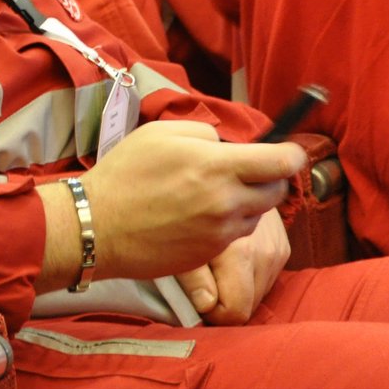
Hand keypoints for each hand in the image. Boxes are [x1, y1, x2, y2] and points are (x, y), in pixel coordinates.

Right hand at [82, 122, 304, 281]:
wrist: (97, 226)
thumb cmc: (125, 174)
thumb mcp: (161, 133)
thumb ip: (204, 132)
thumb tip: (227, 146)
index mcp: (217, 167)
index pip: (280, 163)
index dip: (292, 154)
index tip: (289, 152)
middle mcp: (226, 203)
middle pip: (276, 191)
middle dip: (269, 178)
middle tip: (247, 170)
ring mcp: (219, 233)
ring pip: (257, 215)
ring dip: (247, 202)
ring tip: (212, 193)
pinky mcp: (209, 255)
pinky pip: (234, 236)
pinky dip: (226, 223)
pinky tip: (197, 214)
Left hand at [175, 208, 290, 324]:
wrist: (222, 168)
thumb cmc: (189, 204)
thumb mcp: (182, 239)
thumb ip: (193, 277)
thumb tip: (205, 306)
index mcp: (240, 252)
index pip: (235, 311)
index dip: (213, 313)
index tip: (198, 297)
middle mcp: (265, 253)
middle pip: (249, 305)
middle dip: (226, 298)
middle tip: (204, 277)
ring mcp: (278, 249)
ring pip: (258, 292)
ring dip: (237, 285)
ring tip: (217, 260)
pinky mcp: (283, 245)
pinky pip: (266, 276)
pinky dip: (248, 273)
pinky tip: (233, 254)